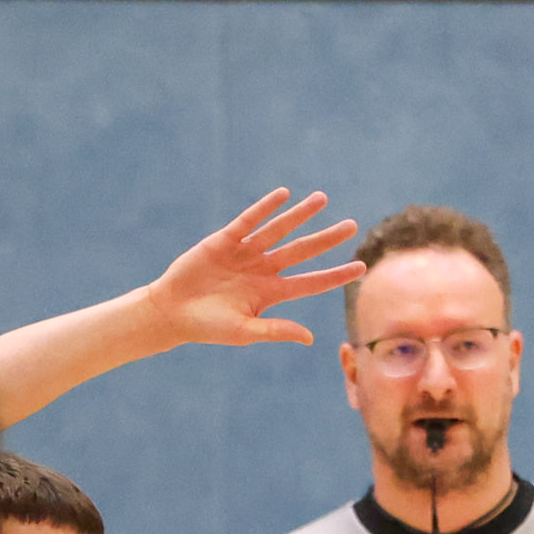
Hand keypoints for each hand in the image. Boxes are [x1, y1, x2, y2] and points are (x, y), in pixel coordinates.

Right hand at [136, 189, 362, 352]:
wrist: (172, 312)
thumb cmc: (208, 327)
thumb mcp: (244, 331)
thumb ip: (276, 330)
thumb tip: (310, 338)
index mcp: (271, 293)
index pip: (311, 282)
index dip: (336, 275)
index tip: (361, 267)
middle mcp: (263, 269)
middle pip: (302, 251)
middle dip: (326, 239)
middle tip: (351, 226)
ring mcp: (246, 253)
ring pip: (279, 230)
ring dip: (300, 215)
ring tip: (322, 199)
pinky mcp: (225, 240)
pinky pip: (249, 220)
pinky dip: (265, 208)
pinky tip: (283, 195)